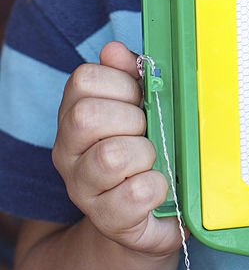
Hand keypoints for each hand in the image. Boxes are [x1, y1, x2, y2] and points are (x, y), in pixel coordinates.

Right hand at [52, 41, 187, 257]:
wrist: (151, 214)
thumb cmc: (147, 148)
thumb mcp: (141, 106)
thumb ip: (130, 74)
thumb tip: (113, 50)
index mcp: (75, 114)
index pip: (83, 80)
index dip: (121, 83)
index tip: (138, 99)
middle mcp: (68, 151)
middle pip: (86, 117)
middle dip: (131, 119)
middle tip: (145, 131)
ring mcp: (82, 188)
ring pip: (111, 156)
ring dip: (144, 153)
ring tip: (151, 160)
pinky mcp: (107, 220)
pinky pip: (135, 194)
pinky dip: (156, 187)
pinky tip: (158, 187)